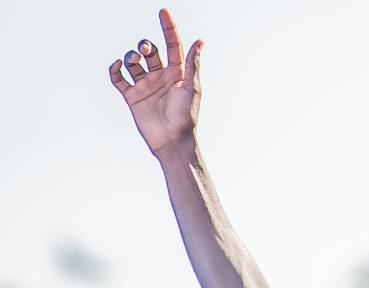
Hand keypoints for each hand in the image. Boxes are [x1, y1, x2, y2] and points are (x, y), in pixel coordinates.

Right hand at [109, 9, 202, 156]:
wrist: (172, 140)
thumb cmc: (186, 115)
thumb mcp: (191, 87)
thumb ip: (192, 64)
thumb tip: (199, 41)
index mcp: (177, 72)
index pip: (172, 44)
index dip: (168, 28)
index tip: (163, 11)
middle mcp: (161, 76)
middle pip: (149, 51)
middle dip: (145, 45)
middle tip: (145, 51)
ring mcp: (145, 85)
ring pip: (133, 61)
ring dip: (130, 56)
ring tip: (133, 60)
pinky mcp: (132, 96)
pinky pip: (118, 77)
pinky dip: (115, 69)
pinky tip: (117, 66)